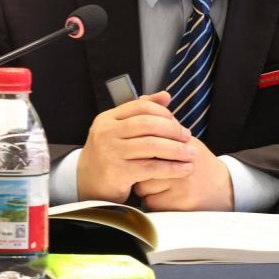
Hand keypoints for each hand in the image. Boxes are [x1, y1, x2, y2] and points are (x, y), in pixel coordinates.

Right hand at [76, 91, 197, 203]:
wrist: (87, 183)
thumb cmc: (109, 155)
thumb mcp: (118, 130)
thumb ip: (140, 113)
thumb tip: (166, 96)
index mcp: (107, 118)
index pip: (140, 106)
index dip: (163, 112)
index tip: (177, 122)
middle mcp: (106, 133)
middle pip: (147, 124)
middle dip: (173, 130)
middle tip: (188, 137)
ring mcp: (110, 152)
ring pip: (152, 145)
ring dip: (177, 149)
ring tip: (191, 153)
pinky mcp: (117, 172)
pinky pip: (151, 167)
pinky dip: (172, 168)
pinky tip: (184, 169)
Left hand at [134, 136, 234, 210]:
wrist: (226, 188)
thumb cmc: (201, 164)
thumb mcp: (189, 142)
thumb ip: (168, 129)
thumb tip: (145, 108)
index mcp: (183, 148)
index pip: (149, 147)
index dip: (142, 154)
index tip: (142, 156)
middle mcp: (183, 166)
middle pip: (142, 167)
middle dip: (141, 171)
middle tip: (147, 172)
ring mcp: (182, 187)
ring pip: (143, 188)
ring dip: (145, 188)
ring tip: (158, 186)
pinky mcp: (181, 205)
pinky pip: (151, 204)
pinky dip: (153, 202)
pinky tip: (163, 197)